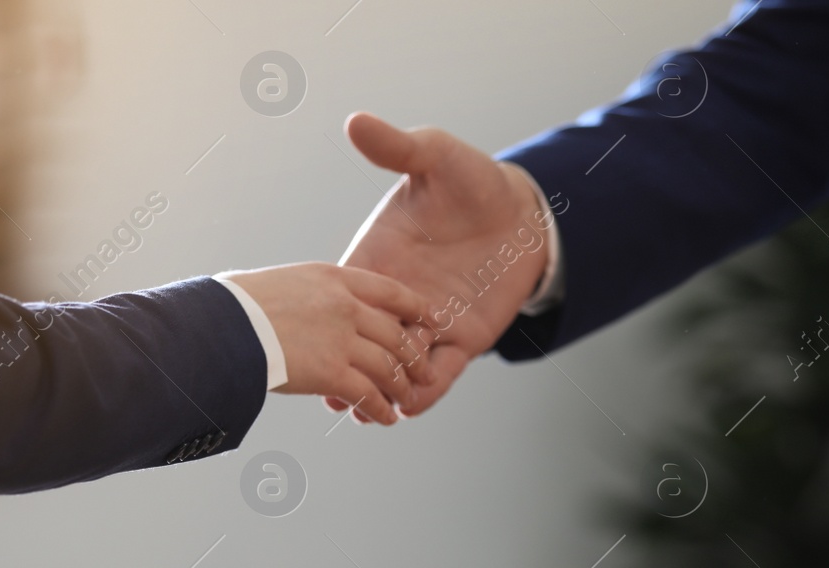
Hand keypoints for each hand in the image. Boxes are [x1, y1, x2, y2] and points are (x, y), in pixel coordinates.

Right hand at [222, 262, 430, 424]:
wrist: (220, 323)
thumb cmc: (237, 304)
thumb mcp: (284, 282)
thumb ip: (311, 295)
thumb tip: (312, 309)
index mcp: (334, 278)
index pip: (390, 290)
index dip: (416, 307)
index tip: (430, 319)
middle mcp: (345, 306)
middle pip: (395, 332)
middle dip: (414, 356)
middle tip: (424, 371)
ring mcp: (340, 339)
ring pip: (388, 366)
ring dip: (401, 387)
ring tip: (406, 399)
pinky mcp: (331, 372)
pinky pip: (368, 394)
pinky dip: (380, 408)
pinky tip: (385, 418)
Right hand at [338, 112, 549, 417]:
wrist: (522, 210)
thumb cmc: (472, 180)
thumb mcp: (434, 158)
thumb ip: (397, 147)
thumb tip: (356, 121)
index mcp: (378, 259)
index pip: (344, 297)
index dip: (325, 322)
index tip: (306, 343)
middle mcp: (398, 297)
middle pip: (364, 341)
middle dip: (346, 369)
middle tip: (330, 395)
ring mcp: (429, 322)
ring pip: (397, 367)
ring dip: (382, 389)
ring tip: (370, 410)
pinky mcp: (463, 338)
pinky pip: (439, 374)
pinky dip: (425, 393)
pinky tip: (412, 405)